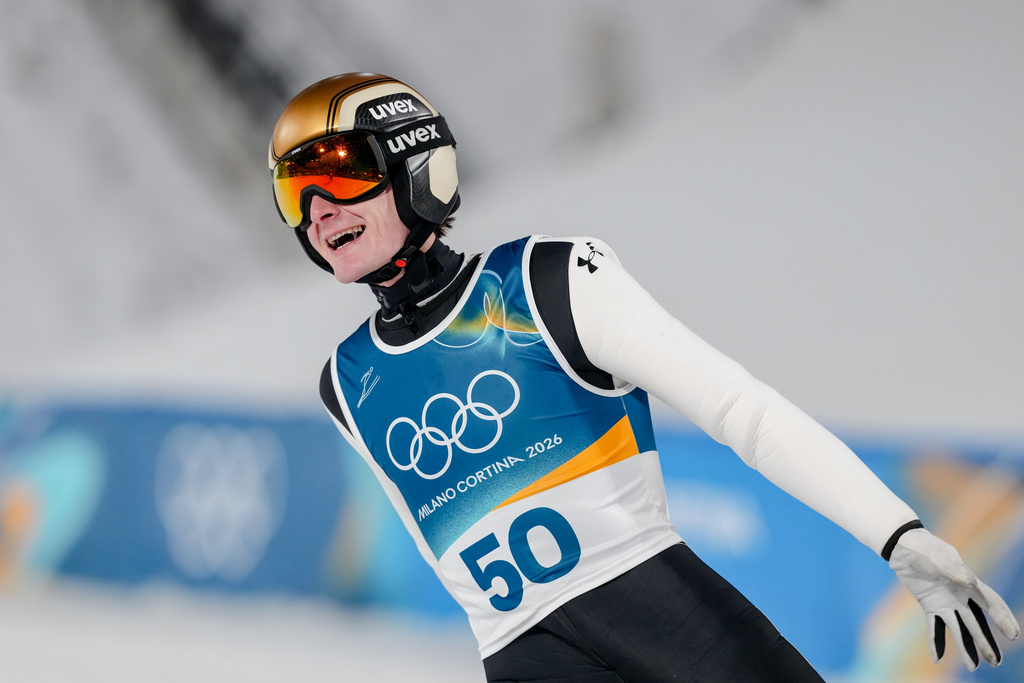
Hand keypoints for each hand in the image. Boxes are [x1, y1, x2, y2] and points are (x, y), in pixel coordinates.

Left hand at [890, 528, 1019, 669]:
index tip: (1013, 635)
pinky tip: (937, 658)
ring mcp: (946, 603)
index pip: (990, 604)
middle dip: (986, 642)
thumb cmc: (927, 549)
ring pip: (959, 629)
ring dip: (966, 647)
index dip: (1002, 618)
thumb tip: (971, 584)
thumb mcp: (941, 557)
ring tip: (974, 666)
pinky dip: (936, 643)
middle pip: (976, 623)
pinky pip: (934, 628)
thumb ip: (955, 571)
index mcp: (969, 584)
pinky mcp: (931, 606)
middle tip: (996, 661)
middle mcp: (961, 597)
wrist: (905, 546)